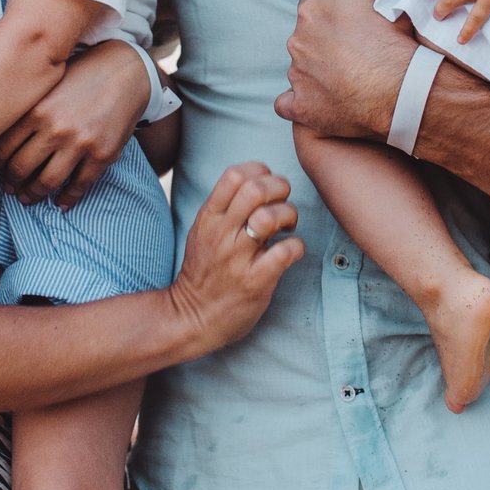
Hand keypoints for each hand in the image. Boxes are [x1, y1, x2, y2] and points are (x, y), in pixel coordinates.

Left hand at [0, 43, 151, 207]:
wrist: (125, 70)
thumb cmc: (81, 75)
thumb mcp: (47, 83)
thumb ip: (26, 108)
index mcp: (35, 110)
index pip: (2, 148)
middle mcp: (55, 128)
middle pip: (20, 169)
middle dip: (11, 183)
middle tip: (10, 187)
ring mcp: (80, 143)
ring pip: (47, 182)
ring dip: (34, 195)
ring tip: (28, 198)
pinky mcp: (102, 154)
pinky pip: (79, 186)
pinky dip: (67, 198)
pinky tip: (61, 202)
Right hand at [165, 161, 302, 351]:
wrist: (192, 318)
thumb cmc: (204, 272)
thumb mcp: (203, 232)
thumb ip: (225, 208)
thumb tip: (258, 182)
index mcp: (209, 218)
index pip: (234, 175)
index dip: (260, 172)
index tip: (268, 184)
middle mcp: (221, 234)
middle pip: (255, 189)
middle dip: (279, 188)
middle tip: (283, 202)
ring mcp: (237, 259)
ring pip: (270, 217)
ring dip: (288, 216)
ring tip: (288, 227)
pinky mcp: (254, 282)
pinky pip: (284, 252)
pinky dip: (296, 246)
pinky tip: (291, 252)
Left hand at [275, 0, 416, 139]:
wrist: (399, 87)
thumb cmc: (391, 37)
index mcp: (311, 10)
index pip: (314, 9)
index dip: (335, 19)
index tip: (354, 30)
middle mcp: (298, 40)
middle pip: (306, 38)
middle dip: (325, 45)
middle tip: (354, 54)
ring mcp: (297, 75)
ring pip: (301, 69)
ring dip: (318, 72)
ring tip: (349, 80)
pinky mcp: (301, 105)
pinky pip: (289, 103)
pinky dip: (301, 103)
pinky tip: (322, 102)